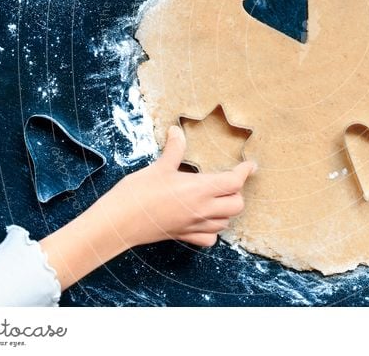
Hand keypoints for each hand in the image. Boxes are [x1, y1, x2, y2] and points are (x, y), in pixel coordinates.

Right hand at [41, 126, 255, 289]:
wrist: (118, 223)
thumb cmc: (138, 193)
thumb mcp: (158, 167)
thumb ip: (174, 149)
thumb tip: (176, 130)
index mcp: (199, 189)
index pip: (234, 182)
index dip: (244, 172)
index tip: (249, 165)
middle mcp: (202, 209)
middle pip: (237, 205)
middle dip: (237, 192)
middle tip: (228, 180)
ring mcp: (194, 225)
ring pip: (225, 222)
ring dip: (227, 210)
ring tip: (219, 198)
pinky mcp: (183, 235)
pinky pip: (209, 238)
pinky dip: (213, 230)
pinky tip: (205, 220)